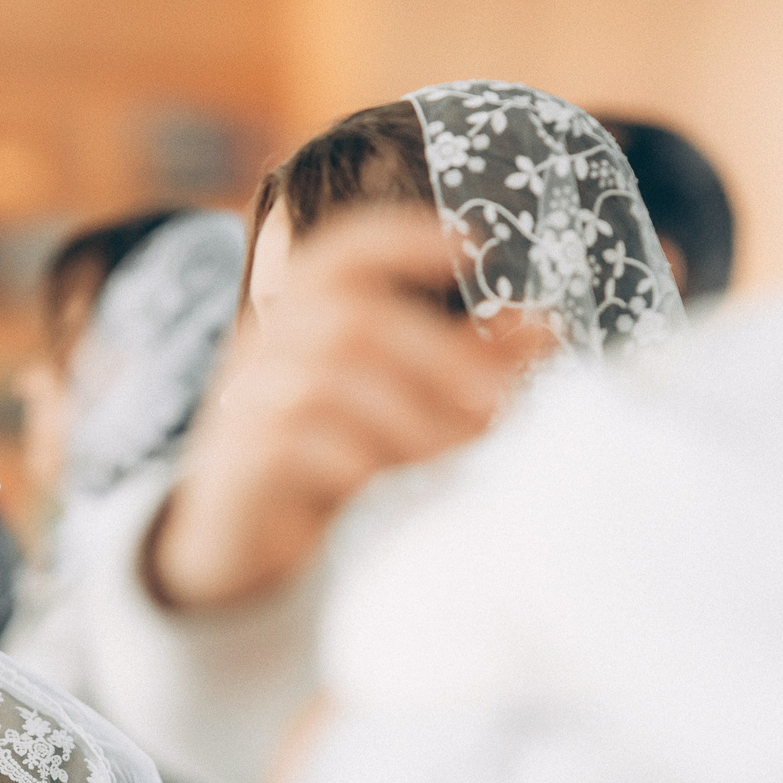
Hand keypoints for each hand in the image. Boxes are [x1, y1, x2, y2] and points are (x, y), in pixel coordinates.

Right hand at [149, 206, 548, 610]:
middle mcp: (266, 348)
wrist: (240, 545)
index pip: (342, 253)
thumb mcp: (400, 404)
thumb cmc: (328, 460)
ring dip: (409, 416)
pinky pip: (293, 445)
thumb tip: (544, 324)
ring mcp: (244, 404)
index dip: (402, 237)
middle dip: (439, 356)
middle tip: (501, 403)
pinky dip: (356, 460)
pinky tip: (396, 484)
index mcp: (301, 317)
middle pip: (352, 320)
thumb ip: (463, 362)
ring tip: (457, 452)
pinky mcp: (238, 464)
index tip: (471, 246)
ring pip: (326, 383)